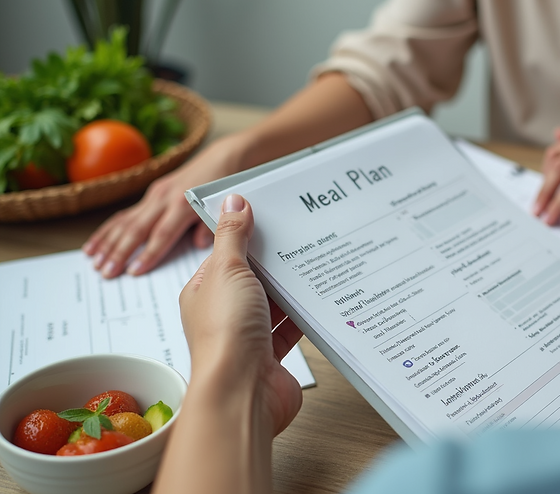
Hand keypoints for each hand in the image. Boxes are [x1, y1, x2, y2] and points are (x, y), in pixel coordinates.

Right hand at [83, 138, 244, 277]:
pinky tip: (94, 245)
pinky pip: (125, 214)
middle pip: (138, 229)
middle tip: (107, 272)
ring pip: (126, 221)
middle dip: (120, 252)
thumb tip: (199, 244)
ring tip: (94, 262)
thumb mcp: (221, 209)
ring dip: (108, 243)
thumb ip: (210, 228)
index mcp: (183, 204)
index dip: (148, 253)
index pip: (162, 234)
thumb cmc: (223, 187)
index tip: (135, 271)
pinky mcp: (152, 193)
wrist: (223, 159)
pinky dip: (108, 230)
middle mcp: (165, 198)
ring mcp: (156, 195)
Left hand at [178, 194, 303, 435]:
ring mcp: (247, 335)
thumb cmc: (225, 335)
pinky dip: (303, 316)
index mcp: (204, 291)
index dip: (247, 235)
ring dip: (290, 290)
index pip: (225, 255)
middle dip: (274, 262)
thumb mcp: (227, 271)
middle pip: (252, 279)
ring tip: (317, 263)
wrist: (242, 393)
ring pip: (273, 304)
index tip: (272, 217)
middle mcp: (224, 313)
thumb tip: (233, 201)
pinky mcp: (271, 355)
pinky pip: (290, 328)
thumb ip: (232, 236)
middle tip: (302, 236)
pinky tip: (319, 299)